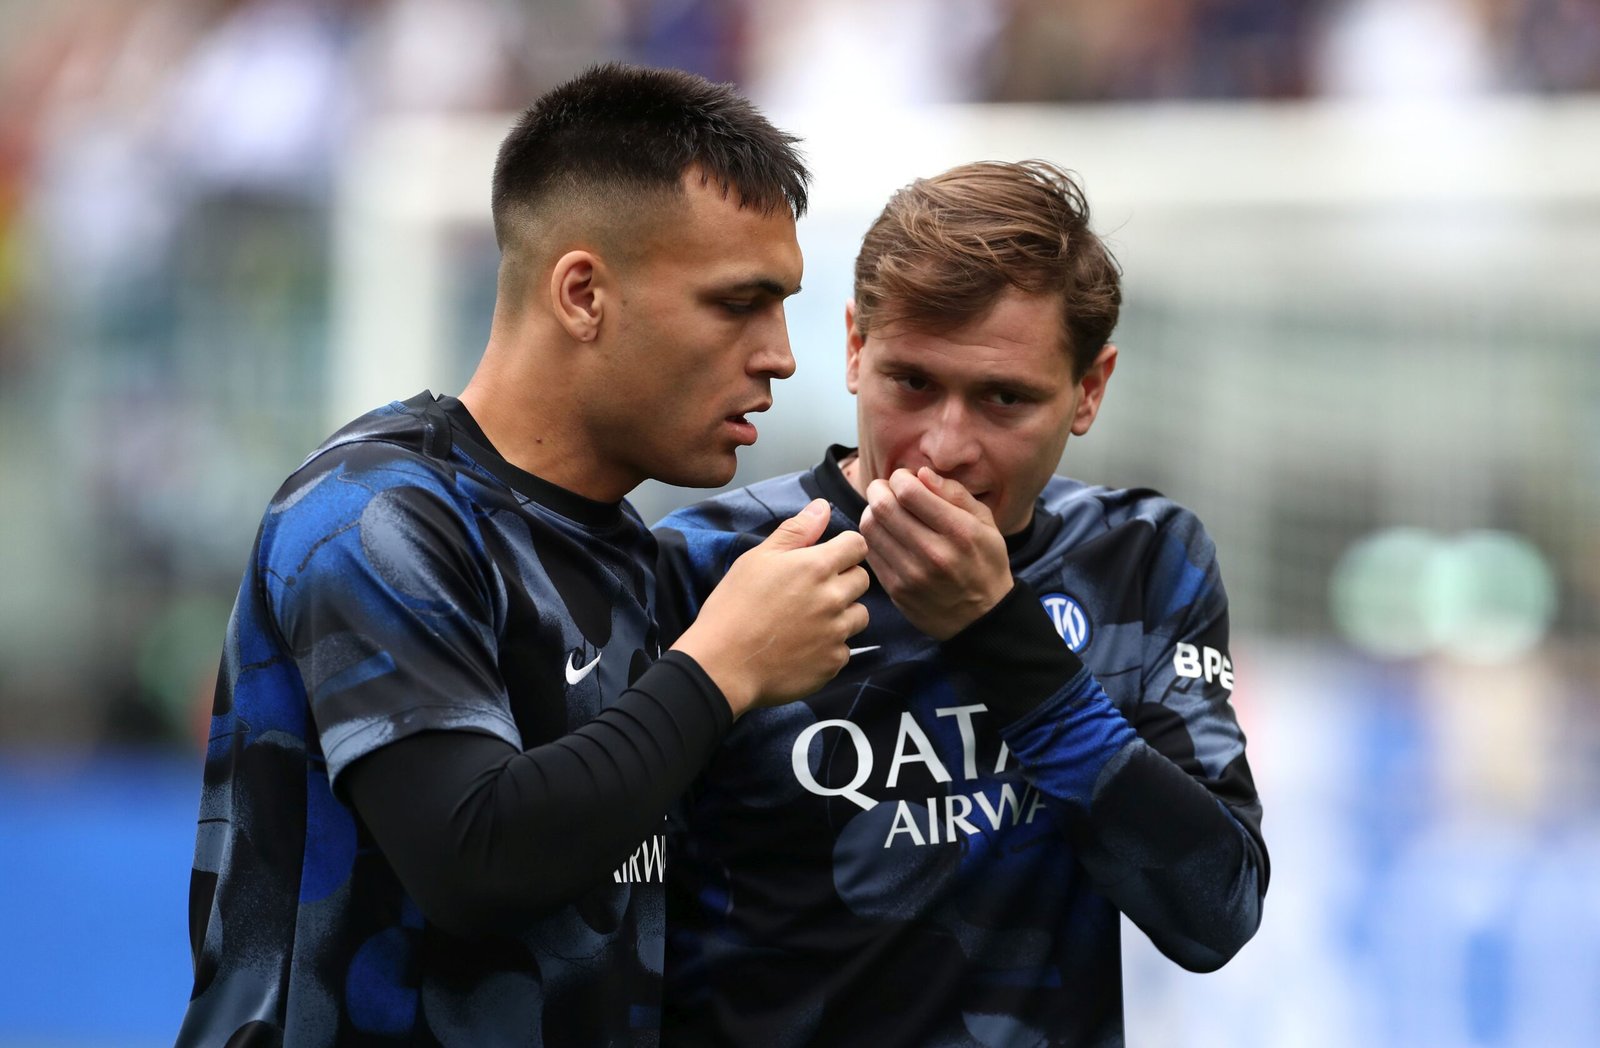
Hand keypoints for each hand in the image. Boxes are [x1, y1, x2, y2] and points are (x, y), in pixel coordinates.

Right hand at [671, 498, 869, 716]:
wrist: (722, 665)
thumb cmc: (734, 606)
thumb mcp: (758, 559)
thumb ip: (796, 530)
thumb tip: (823, 507)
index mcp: (816, 567)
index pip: (857, 545)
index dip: (844, 548)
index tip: (828, 557)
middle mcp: (834, 599)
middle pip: (862, 580)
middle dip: (844, 580)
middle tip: (811, 591)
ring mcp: (836, 633)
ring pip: (859, 615)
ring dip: (842, 614)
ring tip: (809, 620)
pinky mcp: (833, 663)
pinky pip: (844, 648)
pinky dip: (830, 647)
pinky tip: (803, 647)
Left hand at [860, 468, 1011, 639]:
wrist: (983, 617)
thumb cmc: (985, 562)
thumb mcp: (985, 523)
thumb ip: (955, 493)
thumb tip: (921, 474)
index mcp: (959, 532)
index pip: (908, 491)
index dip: (900, 478)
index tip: (906, 480)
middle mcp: (934, 554)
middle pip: (882, 507)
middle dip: (880, 490)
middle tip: (887, 491)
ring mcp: (912, 575)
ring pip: (869, 528)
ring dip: (873, 512)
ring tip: (887, 512)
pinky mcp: (896, 590)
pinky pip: (870, 552)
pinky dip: (874, 537)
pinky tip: (888, 536)